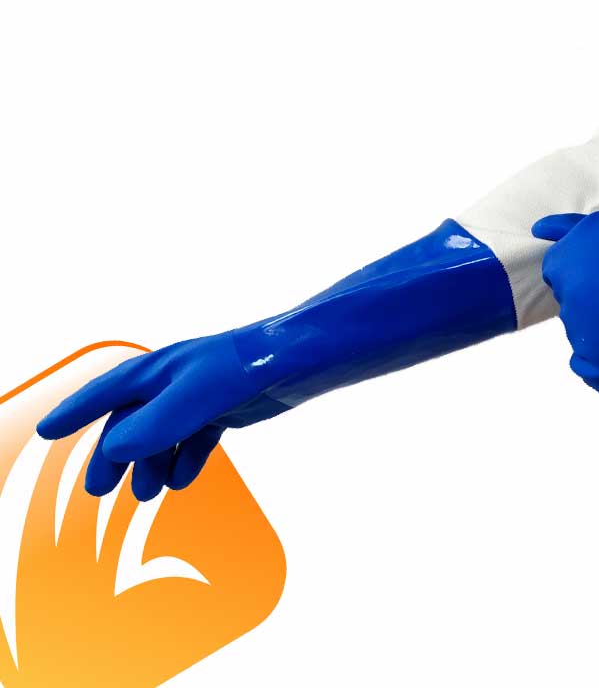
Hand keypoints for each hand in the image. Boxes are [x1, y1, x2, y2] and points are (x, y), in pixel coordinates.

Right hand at [37, 331, 288, 500]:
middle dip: (113, 456)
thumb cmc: (243, 366)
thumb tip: (114, 451)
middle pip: (130, 422)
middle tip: (99, 491)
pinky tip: (182, 480)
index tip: (46, 433)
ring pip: (162, 436)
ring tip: (147, 493)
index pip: (105, 392)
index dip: (76, 412)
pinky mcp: (224, 410)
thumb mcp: (194, 397)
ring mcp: (198, 397)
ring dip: (151, 464)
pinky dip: (185, 460)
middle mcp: (173, 383)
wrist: (295, 362)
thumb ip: (154, 425)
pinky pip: (194, 440)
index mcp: (157, 371)